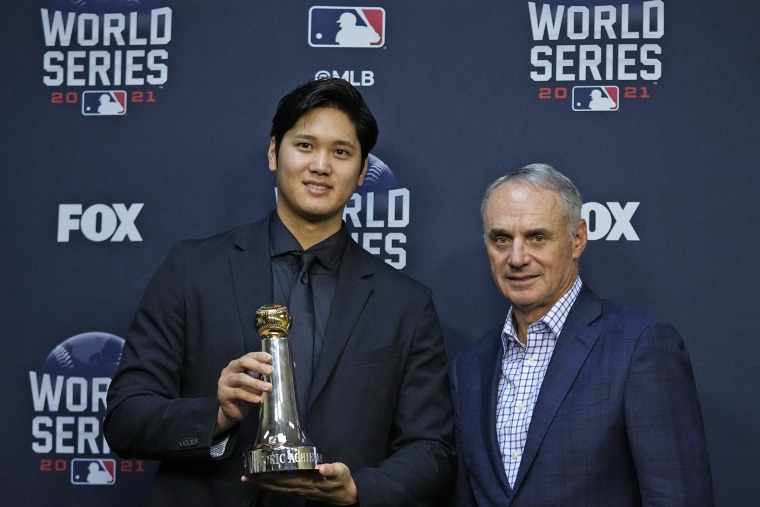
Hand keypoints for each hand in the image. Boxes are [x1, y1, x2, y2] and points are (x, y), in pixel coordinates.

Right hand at [214, 352, 272, 435]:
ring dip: (256, 383)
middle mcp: (230, 370)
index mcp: (238, 364)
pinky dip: (249, 396)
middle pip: (242, 363)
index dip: (259, 356)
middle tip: (271, 372)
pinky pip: (237, 393)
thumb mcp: (258, 382)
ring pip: (240, 378)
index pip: (248, 356)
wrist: (233, 412)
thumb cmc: (247, 393)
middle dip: (258, 366)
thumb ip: (268, 375)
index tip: (270, 358)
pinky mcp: (223, 394)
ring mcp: (224, 382)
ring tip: (268, 388)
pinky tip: (258, 400)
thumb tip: (292, 366)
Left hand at [243, 462, 357, 504]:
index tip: (257, 471)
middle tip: (245, 475)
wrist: (346, 494)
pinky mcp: (300, 491)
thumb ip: (331, 469)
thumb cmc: (342, 480)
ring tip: (248, 479)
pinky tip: (264, 483)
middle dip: (260, 481)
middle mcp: (299, 488)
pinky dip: (270, 486)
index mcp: (307, 482)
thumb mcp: (340, 472)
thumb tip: (321, 467)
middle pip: (276, 485)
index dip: (269, 476)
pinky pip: (281, 490)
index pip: (283, 479)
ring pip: (276, 489)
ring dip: (262, 484)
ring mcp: (299, 491)